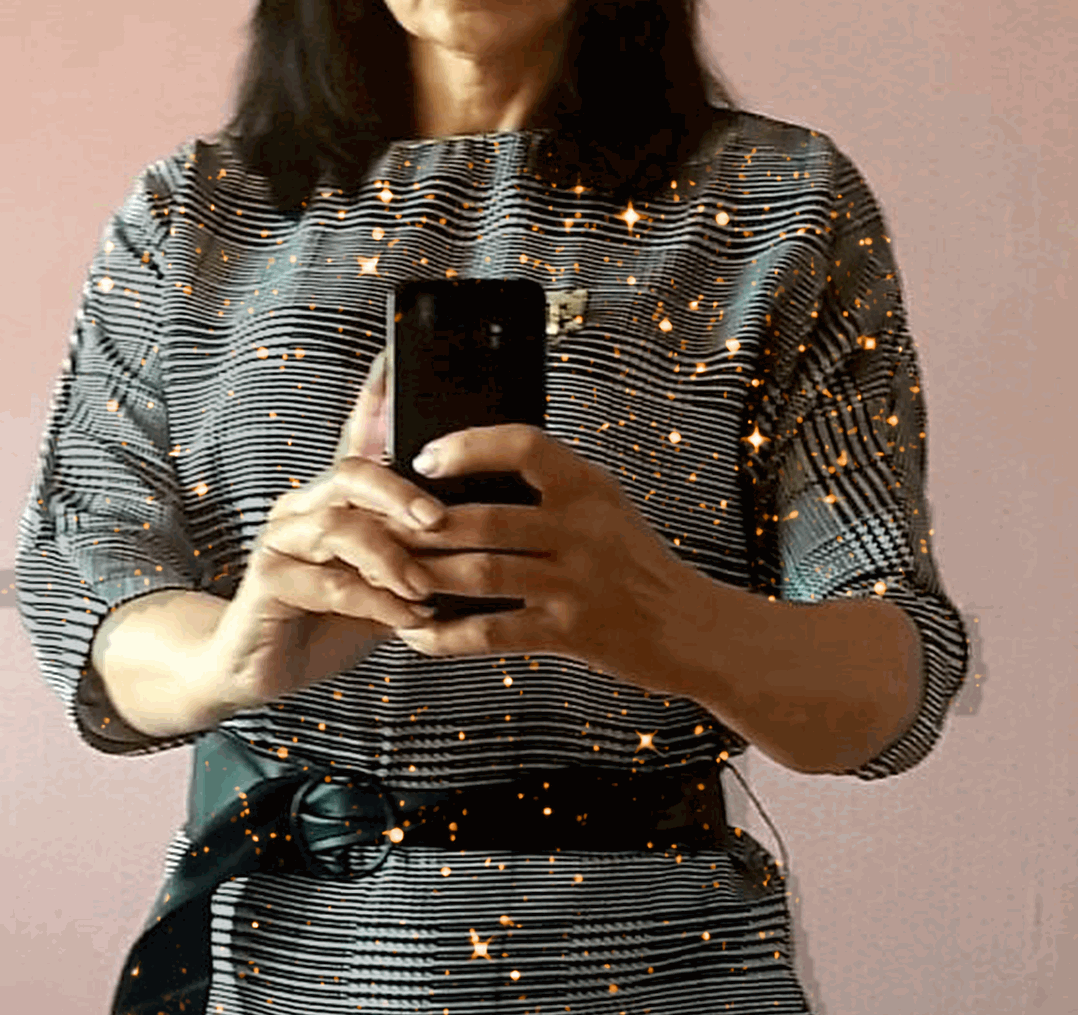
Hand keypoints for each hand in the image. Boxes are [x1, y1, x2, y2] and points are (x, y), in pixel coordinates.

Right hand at [203, 351, 442, 712]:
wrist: (261, 665)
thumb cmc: (335, 616)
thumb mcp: (389, 576)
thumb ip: (420, 547)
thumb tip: (489, 524)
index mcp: (338, 494)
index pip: (360, 433)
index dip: (377, 394)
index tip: (398, 356)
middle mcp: (306, 505)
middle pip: (352, 471)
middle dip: (401, 491)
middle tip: (439, 519)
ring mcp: (283, 538)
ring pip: (339, 525)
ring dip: (391, 556)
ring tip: (425, 586)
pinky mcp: (268, 579)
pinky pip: (326, 581)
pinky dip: (373, 600)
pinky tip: (405, 617)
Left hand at [396, 425, 700, 693]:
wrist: (691, 626)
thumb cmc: (637, 561)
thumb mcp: (606, 505)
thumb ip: (553, 486)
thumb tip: (478, 462)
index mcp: (588, 486)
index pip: (524, 445)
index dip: (469, 447)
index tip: (425, 457)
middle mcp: (582, 529)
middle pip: (486, 518)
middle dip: (424, 526)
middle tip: (383, 528)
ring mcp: (575, 582)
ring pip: (482, 574)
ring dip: (426, 576)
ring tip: (388, 575)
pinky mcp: (570, 631)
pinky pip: (494, 633)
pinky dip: (447, 635)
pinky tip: (416, 634)